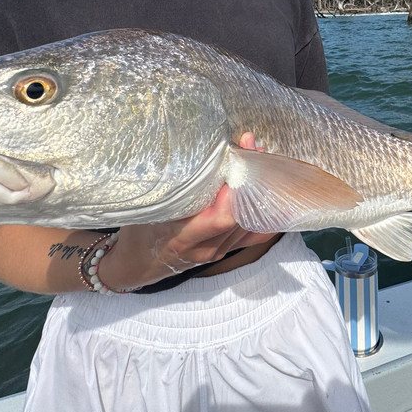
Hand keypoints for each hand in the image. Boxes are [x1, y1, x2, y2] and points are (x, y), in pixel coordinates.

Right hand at [98, 133, 273, 289]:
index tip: (236, 159)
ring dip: (259, 190)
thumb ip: (174, 191)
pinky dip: (265, 211)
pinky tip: (271, 188)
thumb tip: (199, 155)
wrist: (140, 262)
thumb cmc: (141, 231)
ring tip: (259, 156)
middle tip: (252, 148)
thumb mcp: (150, 209)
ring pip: (251, 222)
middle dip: (250, 180)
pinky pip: (255, 234)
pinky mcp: (227, 250)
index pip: (221, 218)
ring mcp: (219, 251)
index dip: (235, 191)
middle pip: (241, 216)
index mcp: (183, 236)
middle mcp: (206, 247)